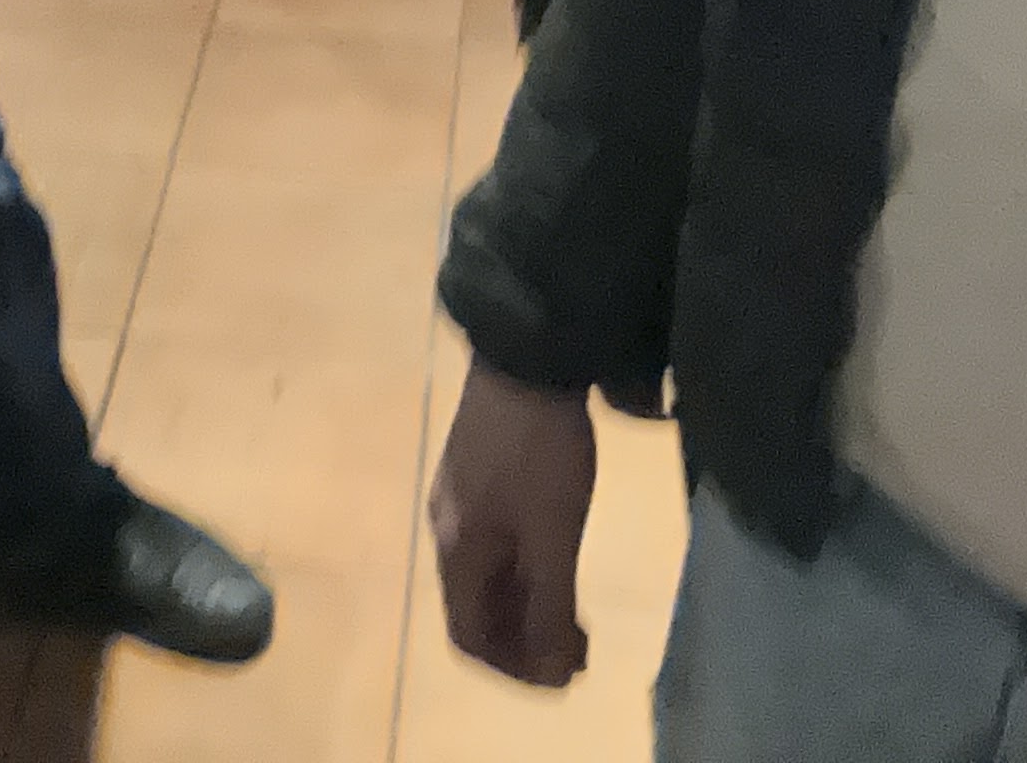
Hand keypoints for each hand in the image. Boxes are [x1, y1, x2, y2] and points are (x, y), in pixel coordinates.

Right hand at [431, 365, 596, 686]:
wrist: (526, 349)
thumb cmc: (540, 450)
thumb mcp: (554, 534)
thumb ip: (551, 604)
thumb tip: (554, 670)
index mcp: (457, 549)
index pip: (469, 637)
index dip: (514, 669)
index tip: (563, 676)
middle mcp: (445, 528)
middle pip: (475, 608)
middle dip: (525, 641)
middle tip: (580, 652)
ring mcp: (457, 495)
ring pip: (485, 574)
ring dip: (526, 606)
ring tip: (577, 614)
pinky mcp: (475, 469)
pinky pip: (493, 543)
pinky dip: (524, 568)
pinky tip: (557, 556)